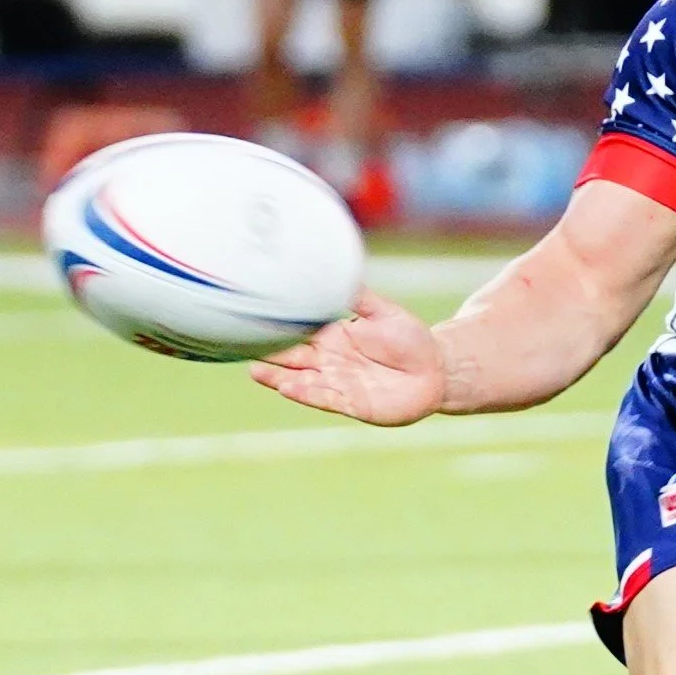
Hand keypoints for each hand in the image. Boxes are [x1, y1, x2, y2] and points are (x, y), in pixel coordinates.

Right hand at [250, 290, 448, 425]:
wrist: (436, 369)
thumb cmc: (411, 339)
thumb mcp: (384, 312)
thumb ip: (359, 298)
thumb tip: (336, 270)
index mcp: (333, 338)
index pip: (298, 333)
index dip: (275, 329)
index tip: (249, 319)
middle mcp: (330, 362)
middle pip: (292, 359)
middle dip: (268, 354)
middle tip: (238, 347)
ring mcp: (339, 384)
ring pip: (302, 381)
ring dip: (279, 378)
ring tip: (256, 371)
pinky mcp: (353, 404)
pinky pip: (326, 399)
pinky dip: (307, 394)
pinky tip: (288, 387)